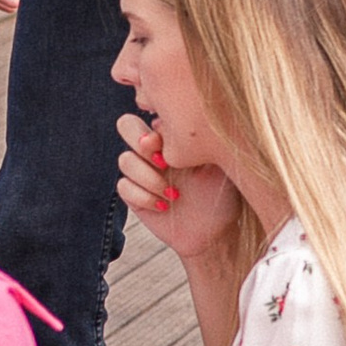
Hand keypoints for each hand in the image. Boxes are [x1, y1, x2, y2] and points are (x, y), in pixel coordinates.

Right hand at [117, 108, 243, 258]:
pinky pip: (123, 186)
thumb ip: (193, 141)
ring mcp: (142, 172)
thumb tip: (163, 124)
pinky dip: (143, 196)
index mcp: (172, 137)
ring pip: (124, 159)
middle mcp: (154, 150)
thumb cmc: (222, 195)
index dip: (154, 127)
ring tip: (174, 194)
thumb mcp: (216, 163)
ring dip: (149, 178)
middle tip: (162, 163)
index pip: (151, 113)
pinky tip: (164, 206)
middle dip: (140, 143)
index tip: (169, 147)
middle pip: (126, 125)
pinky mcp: (134, 195)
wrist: (215, 233)